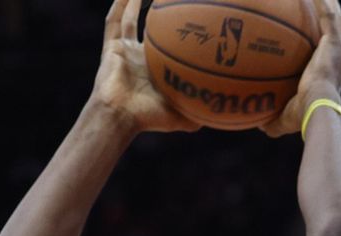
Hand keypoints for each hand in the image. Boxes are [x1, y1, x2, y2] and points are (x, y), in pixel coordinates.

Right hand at [90, 0, 200, 133]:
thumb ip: (202, 111)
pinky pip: (114, 22)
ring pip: (129, 19)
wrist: (121, 117)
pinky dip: (119, 5)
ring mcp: (124, 52)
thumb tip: (229, 110)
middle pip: (151, 27)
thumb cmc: (150, 118)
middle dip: (159, 9)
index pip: (171, 45)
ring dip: (135, 1)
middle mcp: (140, 58)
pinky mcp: (111, 49)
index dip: (180, 32)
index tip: (195, 16)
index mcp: (156, 69)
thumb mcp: (184, 117)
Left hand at [261, 0, 340, 137]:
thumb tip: (257, 123)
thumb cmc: (300, 118)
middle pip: (330, 33)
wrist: (317, 109)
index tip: (308, 41)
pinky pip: (329, 16)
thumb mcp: (282, 120)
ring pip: (333, 20)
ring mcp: (337, 49)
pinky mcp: (334, 42)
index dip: (319, 47)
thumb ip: (271, 119)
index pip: (324, 56)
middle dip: (322, 20)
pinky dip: (323, 4)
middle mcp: (337, 59)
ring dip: (326, 5)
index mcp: (329, 76)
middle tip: (311, 8)